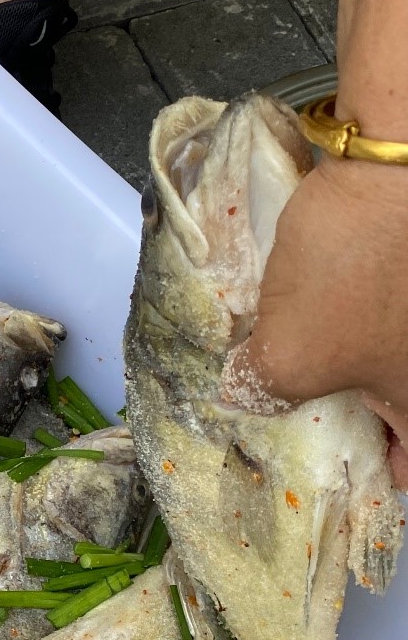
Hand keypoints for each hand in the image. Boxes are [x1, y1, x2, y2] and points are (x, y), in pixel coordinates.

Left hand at [221, 155, 407, 487]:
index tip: (327, 467)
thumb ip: (263, 390)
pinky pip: (388, 315)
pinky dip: (352, 317)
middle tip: (295, 410)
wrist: (396, 164)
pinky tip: (310, 306)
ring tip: (291, 355)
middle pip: (397, 410)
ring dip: (347, 361)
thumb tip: (247, 392)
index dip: (372, 475)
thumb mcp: (289, 354)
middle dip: (350, 414)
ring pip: (388, 359)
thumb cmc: (356, 275)